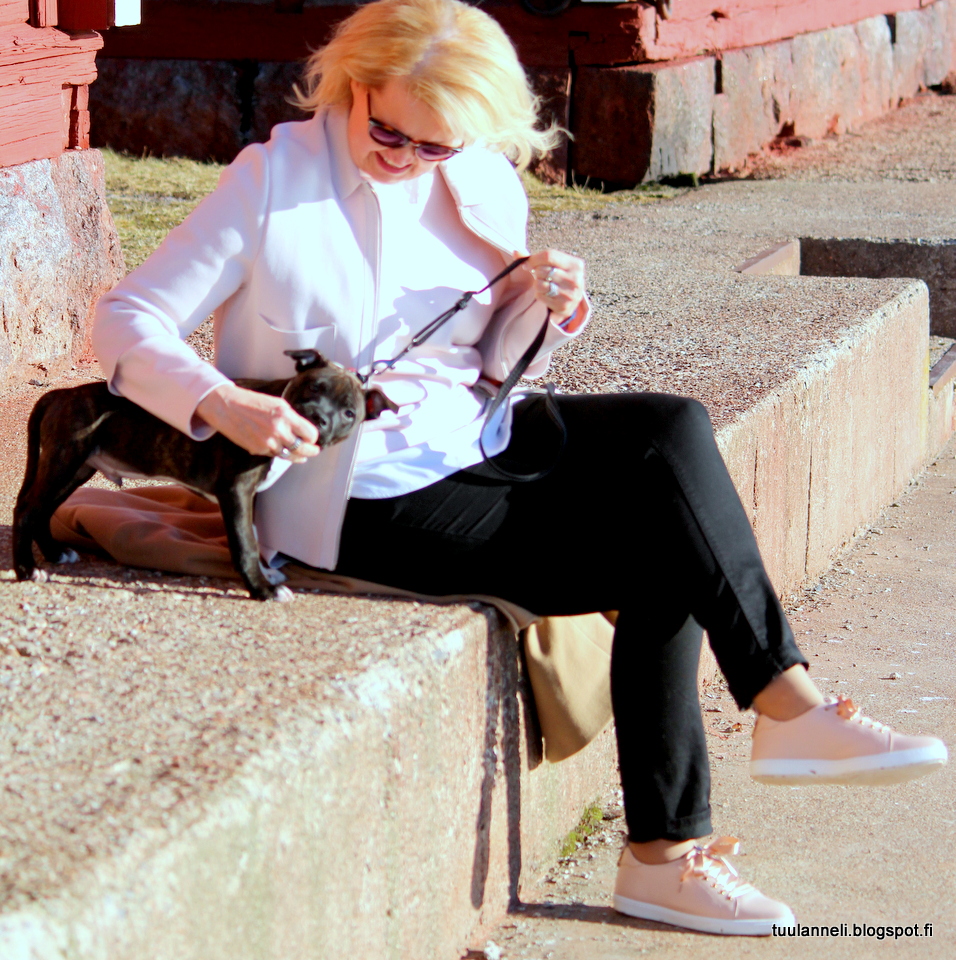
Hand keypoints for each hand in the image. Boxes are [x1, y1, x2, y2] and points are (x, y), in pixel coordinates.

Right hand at [195, 382, 319, 462]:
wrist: (227, 406)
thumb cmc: (253, 402)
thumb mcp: (277, 404)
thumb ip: (291, 417)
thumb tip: (303, 431)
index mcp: (286, 415)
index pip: (310, 434)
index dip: (313, 438)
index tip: (312, 439)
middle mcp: (279, 430)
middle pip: (303, 448)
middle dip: (311, 451)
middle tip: (314, 451)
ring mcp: (268, 442)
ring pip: (289, 456)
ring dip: (297, 457)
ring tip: (302, 457)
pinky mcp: (258, 449)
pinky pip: (274, 455)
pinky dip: (279, 454)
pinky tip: (282, 451)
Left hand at [518, 248, 585, 324]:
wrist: (571, 300)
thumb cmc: (559, 278)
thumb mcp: (553, 265)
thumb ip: (535, 258)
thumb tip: (515, 252)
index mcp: (576, 264)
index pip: (549, 255)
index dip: (534, 259)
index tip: (527, 264)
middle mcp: (576, 279)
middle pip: (543, 270)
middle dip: (536, 273)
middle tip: (539, 276)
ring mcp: (571, 294)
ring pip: (540, 284)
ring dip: (537, 284)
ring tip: (544, 284)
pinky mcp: (564, 306)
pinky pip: (541, 296)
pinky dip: (539, 294)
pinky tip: (546, 294)